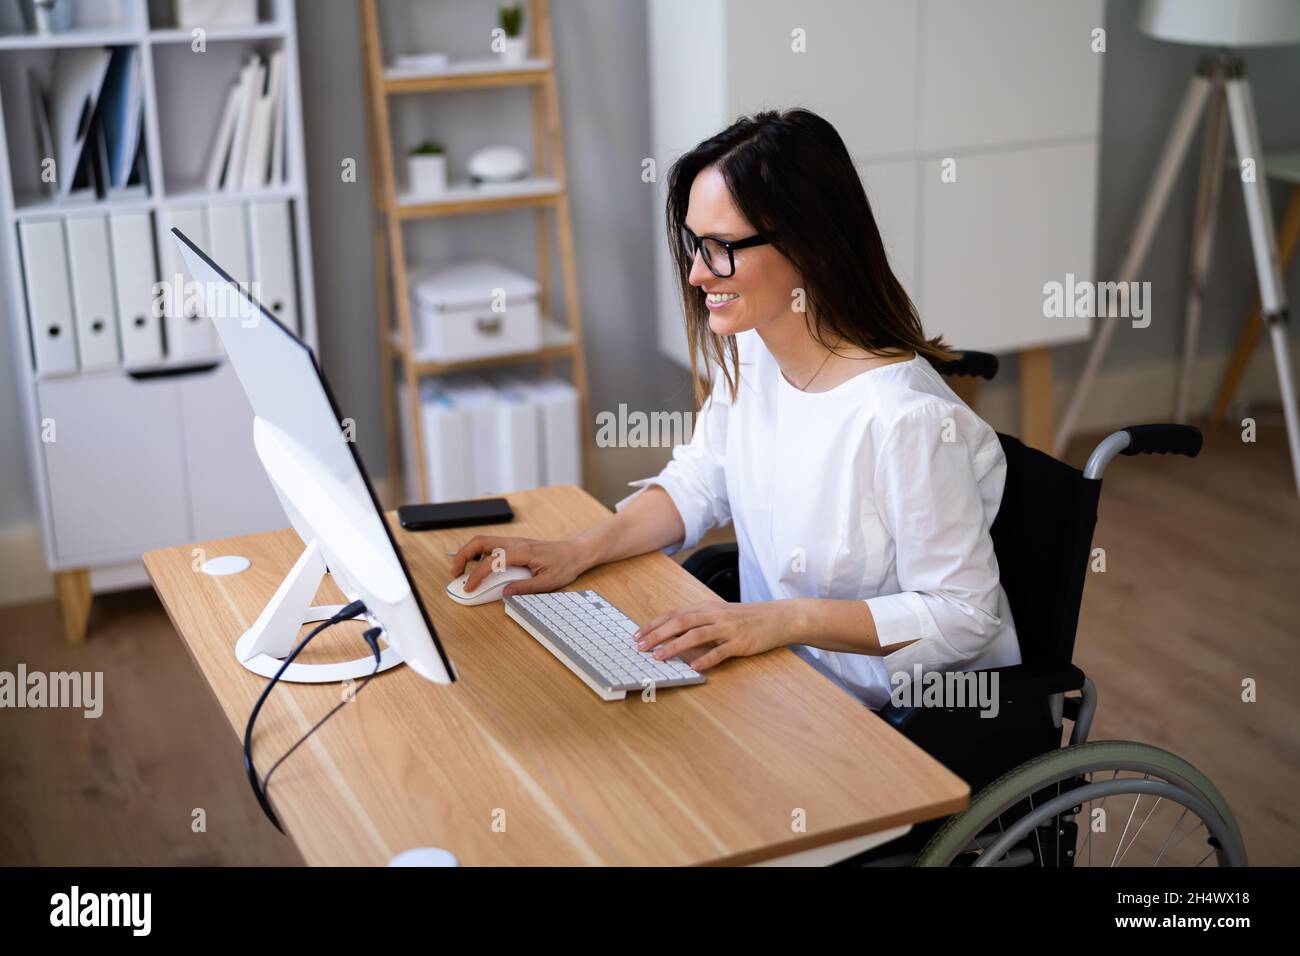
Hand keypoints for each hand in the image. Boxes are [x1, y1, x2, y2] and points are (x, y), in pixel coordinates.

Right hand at [449, 534, 592, 596]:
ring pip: (483, 542)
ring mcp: (514, 542)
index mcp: (521, 552)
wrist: (575, 552)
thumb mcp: (547, 582)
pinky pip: (492, 546)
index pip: (490, 562)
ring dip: (469, 554)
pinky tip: (481, 569)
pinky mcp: (515, 545)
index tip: (468, 588)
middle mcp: (514, 543)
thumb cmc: (564, 565)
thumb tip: (505, 593)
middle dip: (462, 556)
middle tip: (454, 574)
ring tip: (463, 572)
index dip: (476, 576)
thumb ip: (525, 588)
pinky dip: (480, 555)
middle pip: (479, 542)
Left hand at [634, 598, 794, 670]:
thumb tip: (672, 632)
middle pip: (680, 622)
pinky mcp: (740, 643)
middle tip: (640, 647)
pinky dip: (706, 659)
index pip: (674, 614)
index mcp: (706, 608)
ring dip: (675, 646)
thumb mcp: (720, 614)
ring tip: (659, 656)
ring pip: (696, 635)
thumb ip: (699, 621)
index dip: (654, 624)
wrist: (778, 617)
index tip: (637, 635)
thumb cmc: (746, 618)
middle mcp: (714, 615)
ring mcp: (727, 629)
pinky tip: (694, 667)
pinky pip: (720, 652)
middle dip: (657, 634)